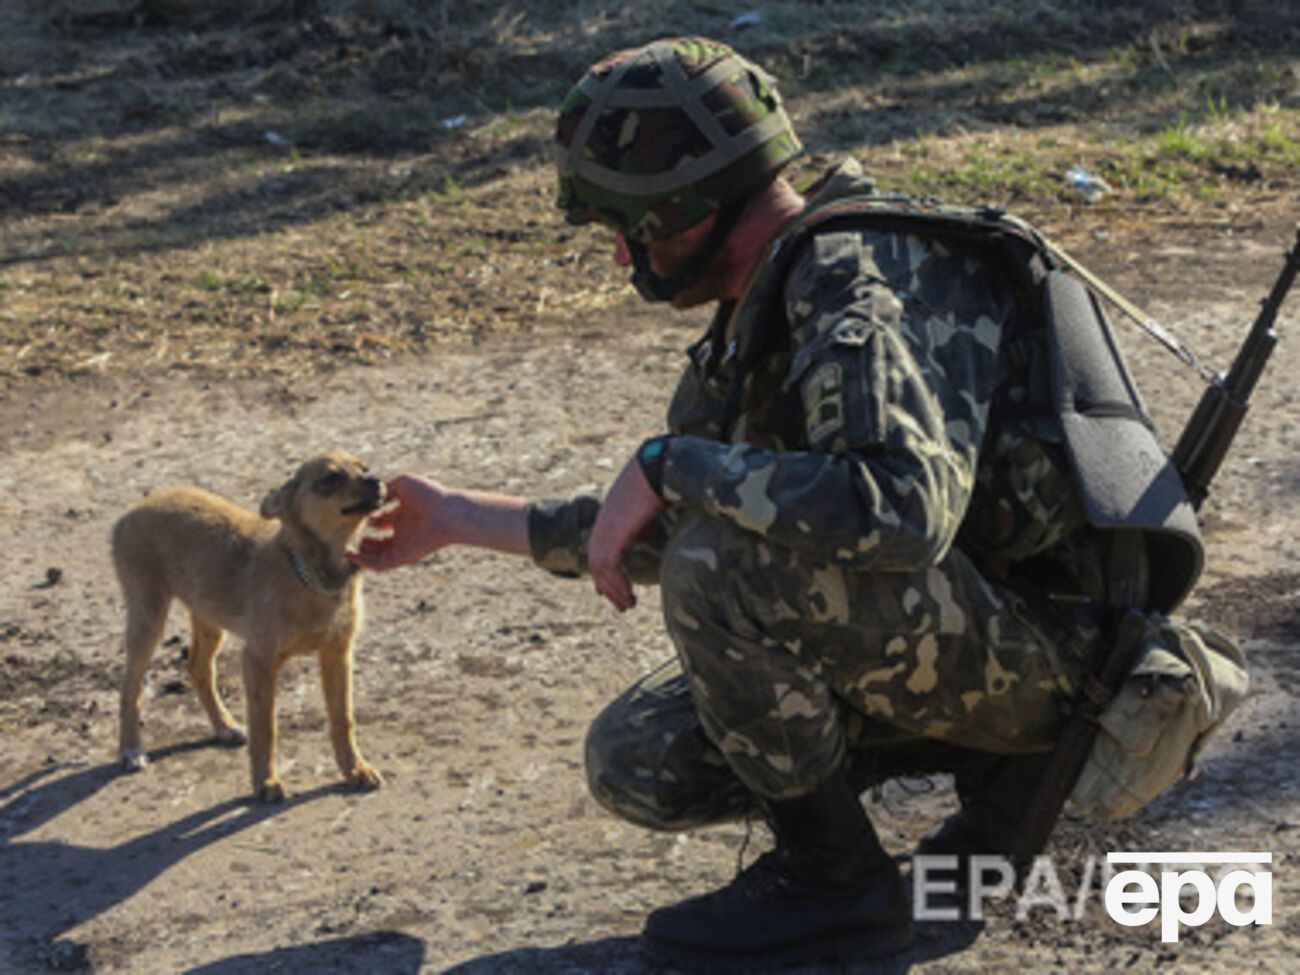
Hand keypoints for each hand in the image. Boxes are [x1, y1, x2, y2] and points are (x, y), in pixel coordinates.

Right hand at [348, 474, 452, 570]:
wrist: (446, 513)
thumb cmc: (429, 495)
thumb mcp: (404, 484)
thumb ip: (388, 488)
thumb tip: (376, 496)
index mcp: (405, 515)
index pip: (385, 521)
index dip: (372, 521)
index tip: (360, 517)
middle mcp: (404, 532)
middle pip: (381, 541)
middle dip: (366, 541)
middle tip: (352, 538)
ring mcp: (403, 546)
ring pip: (379, 555)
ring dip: (363, 554)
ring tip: (349, 550)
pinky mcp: (403, 557)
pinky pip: (381, 564)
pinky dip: (366, 563)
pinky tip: (353, 555)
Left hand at [587, 456, 666, 611]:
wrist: (657, 468)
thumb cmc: (657, 483)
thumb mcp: (647, 508)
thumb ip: (642, 523)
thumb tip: (644, 535)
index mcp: (609, 518)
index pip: (599, 550)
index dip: (604, 573)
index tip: (608, 590)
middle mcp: (603, 524)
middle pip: (597, 563)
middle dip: (608, 586)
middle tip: (622, 604)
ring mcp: (606, 528)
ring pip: (601, 569)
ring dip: (614, 590)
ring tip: (628, 605)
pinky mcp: (613, 533)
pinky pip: (609, 567)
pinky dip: (617, 584)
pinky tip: (629, 595)